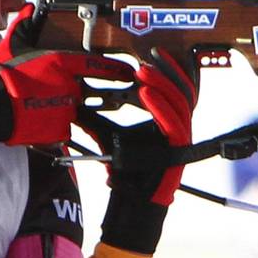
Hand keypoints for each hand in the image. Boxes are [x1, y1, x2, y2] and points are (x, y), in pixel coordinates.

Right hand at [0, 4, 135, 145]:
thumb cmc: (2, 74)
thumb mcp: (13, 44)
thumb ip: (25, 25)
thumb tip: (29, 8)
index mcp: (62, 64)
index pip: (98, 66)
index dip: (116, 69)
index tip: (128, 72)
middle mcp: (70, 87)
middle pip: (89, 93)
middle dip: (96, 96)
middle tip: (102, 98)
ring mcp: (66, 110)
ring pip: (75, 112)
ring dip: (67, 111)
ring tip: (47, 110)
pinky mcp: (59, 130)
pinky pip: (64, 129)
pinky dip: (56, 127)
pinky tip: (41, 122)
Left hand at [81, 49, 196, 253]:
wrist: (129, 204)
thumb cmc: (123, 173)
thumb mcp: (107, 138)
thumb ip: (96, 120)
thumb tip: (73, 103)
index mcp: (168, 122)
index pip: (176, 90)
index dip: (168, 70)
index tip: (152, 54)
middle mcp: (179, 129)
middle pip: (183, 92)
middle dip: (168, 72)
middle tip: (149, 58)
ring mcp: (181, 141)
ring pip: (181, 105)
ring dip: (162, 86)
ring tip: (144, 72)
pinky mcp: (178, 153)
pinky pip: (174, 126)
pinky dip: (161, 108)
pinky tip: (146, 94)